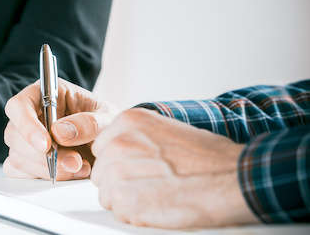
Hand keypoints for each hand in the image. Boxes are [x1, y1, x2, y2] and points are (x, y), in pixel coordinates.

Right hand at [3, 79, 119, 179]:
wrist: (110, 143)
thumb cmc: (105, 123)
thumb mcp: (106, 117)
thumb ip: (88, 123)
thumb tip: (59, 132)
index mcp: (45, 94)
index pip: (19, 106)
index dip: (27, 126)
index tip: (46, 145)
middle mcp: (30, 115)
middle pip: (14, 135)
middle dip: (44, 155)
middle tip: (75, 161)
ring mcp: (25, 139)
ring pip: (17, 157)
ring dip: (48, 169)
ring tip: (80, 167)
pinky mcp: (26, 160)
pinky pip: (19, 173)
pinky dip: (42, 177)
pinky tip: (66, 174)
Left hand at [91, 108, 258, 227]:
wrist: (235, 178)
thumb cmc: (210, 158)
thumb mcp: (167, 130)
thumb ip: (137, 140)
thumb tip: (124, 155)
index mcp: (129, 121)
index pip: (102, 149)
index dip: (120, 164)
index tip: (139, 170)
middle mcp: (119, 142)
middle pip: (102, 172)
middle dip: (120, 184)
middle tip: (151, 187)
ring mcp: (119, 170)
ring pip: (106, 194)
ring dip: (127, 201)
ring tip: (157, 197)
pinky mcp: (125, 199)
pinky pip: (118, 212)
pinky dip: (136, 216)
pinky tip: (159, 207)